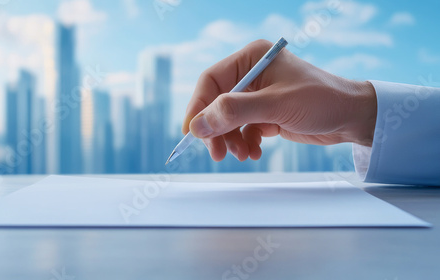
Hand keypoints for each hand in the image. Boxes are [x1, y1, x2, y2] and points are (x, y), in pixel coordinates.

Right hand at [182, 39, 376, 161]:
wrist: (351, 117)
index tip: (192, 132)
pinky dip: (244, 143)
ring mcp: (257, 95)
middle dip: (216, 129)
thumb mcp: (275, 105)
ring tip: (243, 155)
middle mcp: (251, 74)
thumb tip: (197, 125)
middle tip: (217, 153)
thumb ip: (234, 112)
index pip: (211, 81)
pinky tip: (255, 152)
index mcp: (251, 59)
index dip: (198, 106)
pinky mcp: (265, 113)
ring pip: (228, 119)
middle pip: (216, 103)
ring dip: (231, 140)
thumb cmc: (320, 100)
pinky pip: (243, 129)